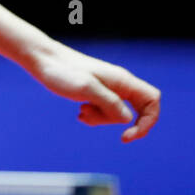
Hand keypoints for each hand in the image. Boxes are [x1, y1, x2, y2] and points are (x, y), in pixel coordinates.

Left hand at [25, 41, 161, 141]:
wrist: (42, 60)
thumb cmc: (62, 71)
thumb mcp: (86, 88)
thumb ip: (109, 103)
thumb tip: (128, 119)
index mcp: (122, 80)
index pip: (152, 100)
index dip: (148, 120)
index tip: (128, 134)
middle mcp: (118, 84)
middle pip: (134, 111)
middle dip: (114, 121)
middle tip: (92, 116)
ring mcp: (107, 88)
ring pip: (116, 114)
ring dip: (100, 119)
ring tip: (81, 111)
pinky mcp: (95, 93)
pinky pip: (103, 111)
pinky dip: (93, 116)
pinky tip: (80, 112)